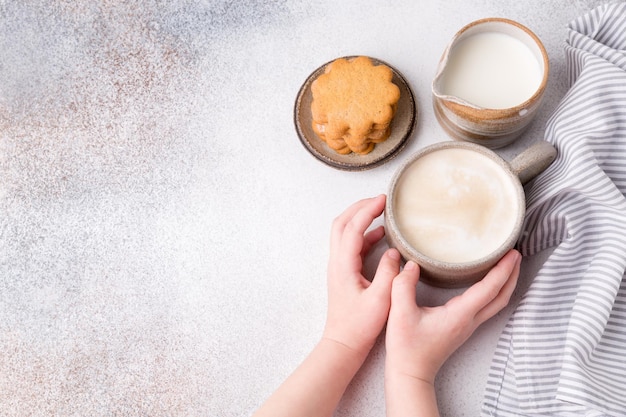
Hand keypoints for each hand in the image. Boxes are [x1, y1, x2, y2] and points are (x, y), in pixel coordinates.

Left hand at [322, 194, 401, 358]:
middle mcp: (337, 261)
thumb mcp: (380, 300)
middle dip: (360, 207)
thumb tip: (392, 251)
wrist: (343, 343)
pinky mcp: (344, 272)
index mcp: (343, 265)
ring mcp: (339, 266)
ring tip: (381, 210)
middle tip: (381, 199)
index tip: (383, 200)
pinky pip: (352, 245)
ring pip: (344, 232)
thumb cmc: (359, 325)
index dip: (367, 210)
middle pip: (342, 223)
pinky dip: (364, 234)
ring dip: (360, 218)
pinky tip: (381, 235)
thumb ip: (388, 273)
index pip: (353, 228)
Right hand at [385, 249, 520, 383]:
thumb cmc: (407, 347)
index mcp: (460, 315)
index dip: (503, 270)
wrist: (410, 372)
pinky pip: (486, 306)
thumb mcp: (400, 313)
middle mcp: (469, 320)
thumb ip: (403, 285)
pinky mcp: (462, 327)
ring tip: (506, 264)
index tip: (511, 253)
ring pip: (496, 303)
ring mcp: (468, 326)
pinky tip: (486, 282)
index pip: (489, 289)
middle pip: (501, 297)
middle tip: (515, 254)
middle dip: (511, 275)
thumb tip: (411, 265)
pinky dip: (493, 291)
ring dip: (505, 283)